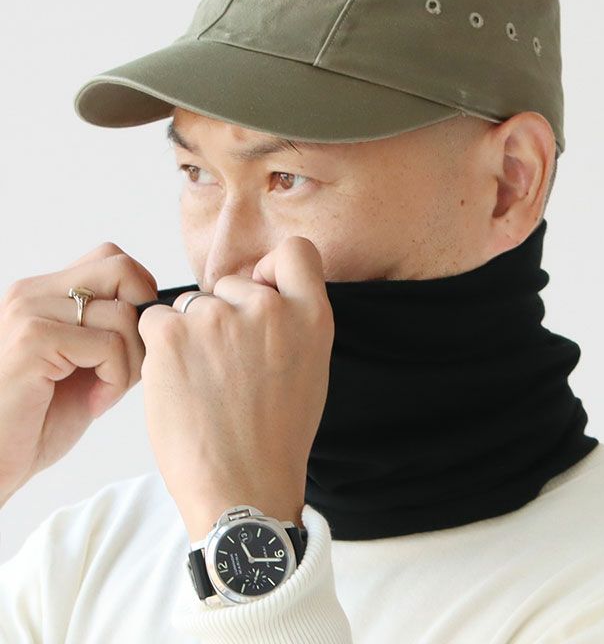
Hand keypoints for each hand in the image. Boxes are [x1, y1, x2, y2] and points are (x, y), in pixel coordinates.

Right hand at [0, 243, 156, 506]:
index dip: (141, 295)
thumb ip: (114, 332)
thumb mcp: (85, 364)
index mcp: (44, 293)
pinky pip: (109, 345)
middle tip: (130, 362)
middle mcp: (33, 292)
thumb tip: (161, 314)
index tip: (134, 341)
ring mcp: (30, 312)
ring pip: (123, 313)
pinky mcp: (33, 340)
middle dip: (143, 317)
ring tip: (105, 391)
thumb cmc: (38, 420)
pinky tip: (94, 402)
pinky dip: (116, 379)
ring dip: (131, 362)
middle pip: (122, 269)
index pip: (114, 259)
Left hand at [137, 237, 333, 539]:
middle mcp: (268, 307)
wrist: (243, 488)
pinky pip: (156, 320)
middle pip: (230, 284)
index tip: (261, 294)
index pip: (295, 250)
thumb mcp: (311, 369)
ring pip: (190, 305)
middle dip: (223, 315)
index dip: (271, 269)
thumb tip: (263, 293)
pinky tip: (176, 382)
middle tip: (226, 366)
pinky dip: (159, 346)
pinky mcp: (172, 335)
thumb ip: (294, 323)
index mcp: (310, 315)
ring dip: (190, 334)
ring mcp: (219, 318)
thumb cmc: (277, 436)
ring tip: (202, 383)